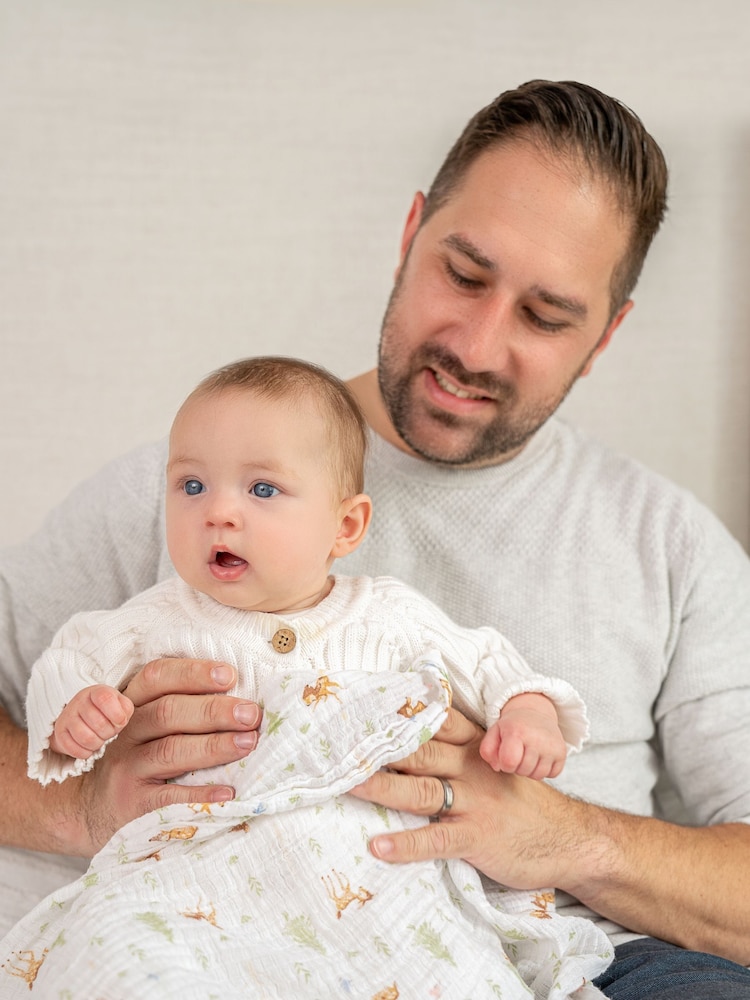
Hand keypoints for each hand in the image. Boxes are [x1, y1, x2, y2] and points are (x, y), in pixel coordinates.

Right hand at [50, 684, 133, 757]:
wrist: (83, 717)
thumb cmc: (107, 711)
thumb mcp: (120, 705)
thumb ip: (125, 709)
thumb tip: (120, 720)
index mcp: (97, 692)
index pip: (105, 699)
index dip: (116, 714)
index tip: (120, 721)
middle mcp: (79, 701)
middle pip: (99, 723)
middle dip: (108, 733)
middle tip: (108, 731)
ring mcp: (67, 716)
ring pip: (86, 738)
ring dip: (97, 744)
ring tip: (99, 739)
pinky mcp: (60, 732)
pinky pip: (74, 749)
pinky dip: (85, 752)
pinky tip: (89, 747)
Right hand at [71, 658, 261, 853]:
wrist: (90, 808)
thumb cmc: (136, 755)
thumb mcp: (144, 723)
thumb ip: (179, 704)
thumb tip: (240, 696)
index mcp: (132, 703)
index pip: (157, 677)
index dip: (193, 673)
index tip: (230, 675)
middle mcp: (125, 731)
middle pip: (168, 712)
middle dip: (214, 710)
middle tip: (251, 714)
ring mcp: (126, 768)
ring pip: (170, 751)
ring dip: (214, 746)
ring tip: (249, 743)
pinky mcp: (132, 803)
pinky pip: (168, 797)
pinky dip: (200, 793)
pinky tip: (228, 791)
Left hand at [349, 706, 586, 890]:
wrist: (569, 838)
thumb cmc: (523, 801)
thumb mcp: (497, 763)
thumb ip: (460, 748)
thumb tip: (413, 738)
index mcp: (475, 746)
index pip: (434, 720)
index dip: (400, 712)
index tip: (364, 705)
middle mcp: (471, 767)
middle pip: (419, 751)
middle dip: (379, 748)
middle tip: (341, 744)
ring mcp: (474, 802)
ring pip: (420, 790)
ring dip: (382, 787)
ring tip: (348, 784)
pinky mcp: (477, 838)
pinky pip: (436, 839)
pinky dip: (407, 844)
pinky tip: (379, 845)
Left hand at [479, 692, 565, 778]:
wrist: (535, 713)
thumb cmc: (512, 726)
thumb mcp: (495, 732)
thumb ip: (487, 750)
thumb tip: (498, 767)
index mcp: (517, 731)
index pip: (509, 762)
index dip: (505, 764)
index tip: (506, 755)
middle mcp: (537, 738)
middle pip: (523, 771)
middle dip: (517, 767)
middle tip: (518, 753)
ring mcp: (552, 746)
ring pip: (538, 775)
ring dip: (530, 770)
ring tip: (528, 755)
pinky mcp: (562, 752)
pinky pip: (552, 774)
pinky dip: (545, 770)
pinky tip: (540, 757)